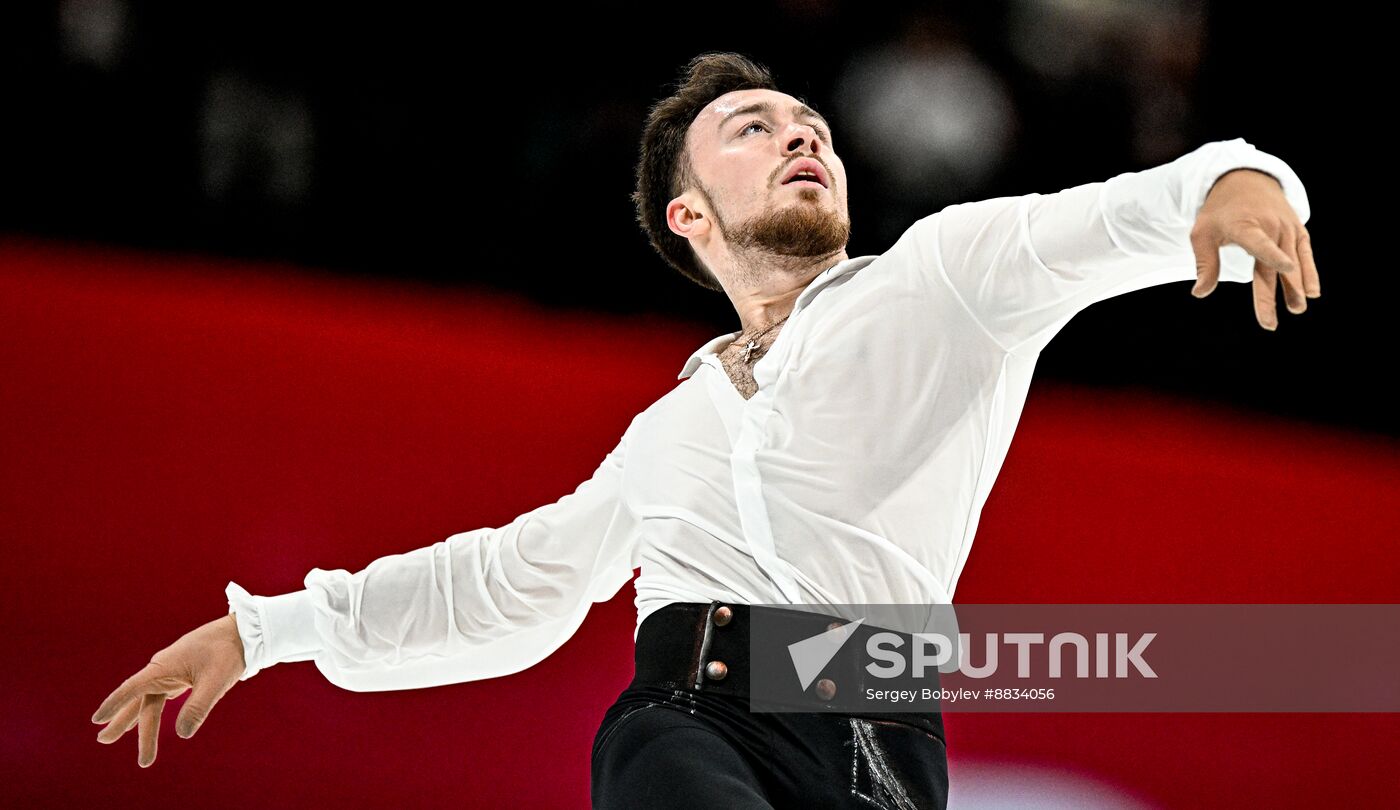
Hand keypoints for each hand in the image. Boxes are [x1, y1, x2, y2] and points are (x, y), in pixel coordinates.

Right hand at [91, 613, 245, 767]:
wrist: (243, 632)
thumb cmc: (228, 653)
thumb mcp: (215, 682)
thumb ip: (198, 707)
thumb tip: (181, 735)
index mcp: (164, 667)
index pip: (132, 689)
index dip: (114, 704)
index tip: (96, 720)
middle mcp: (162, 669)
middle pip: (140, 701)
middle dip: (123, 723)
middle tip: (103, 741)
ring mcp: (170, 671)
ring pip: (148, 700)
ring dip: (133, 719)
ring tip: (111, 736)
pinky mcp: (181, 674)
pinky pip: (159, 696)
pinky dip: (150, 710)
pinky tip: (143, 720)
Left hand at [1190, 168, 1319, 329]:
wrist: (1245, 180)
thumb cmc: (1219, 212)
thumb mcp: (1202, 234)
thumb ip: (1205, 264)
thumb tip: (1200, 293)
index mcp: (1245, 226)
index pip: (1259, 242)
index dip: (1273, 254)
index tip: (1286, 266)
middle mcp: (1270, 226)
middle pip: (1274, 264)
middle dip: (1274, 294)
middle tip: (1270, 324)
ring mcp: (1287, 227)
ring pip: (1293, 262)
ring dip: (1296, 287)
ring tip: (1297, 309)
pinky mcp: (1298, 230)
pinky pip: (1306, 253)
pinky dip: (1309, 271)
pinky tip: (1312, 291)